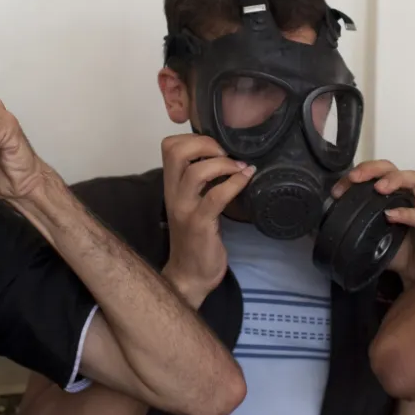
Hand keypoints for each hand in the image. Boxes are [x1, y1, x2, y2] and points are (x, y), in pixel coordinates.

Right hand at [161, 133, 254, 305]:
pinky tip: (246, 180)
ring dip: (223, 164)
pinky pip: (216, 196)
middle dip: (205, 143)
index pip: (169, 147)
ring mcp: (185, 209)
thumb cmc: (194, 240)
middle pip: (176, 151)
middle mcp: (173, 194)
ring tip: (239, 168)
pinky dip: (234, 183)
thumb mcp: (193, 205)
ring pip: (196, 172)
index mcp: (171, 187)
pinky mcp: (200, 224)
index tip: (215, 147)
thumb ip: (202, 184)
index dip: (193, 138)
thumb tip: (227, 160)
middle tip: (226, 153)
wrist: (189, 277)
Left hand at [334, 160, 414, 288]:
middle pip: (394, 168)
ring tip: (379, 188)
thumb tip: (318, 226)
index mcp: (392, 194)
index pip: (375, 174)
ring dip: (394, 180)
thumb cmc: (395, 249)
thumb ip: (351, 226)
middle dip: (374, 169)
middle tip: (356, 178)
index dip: (358, 174)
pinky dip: (406, 213)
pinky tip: (391, 215)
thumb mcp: (368, 236)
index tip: (339, 189)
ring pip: (414, 180)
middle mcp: (409, 194)